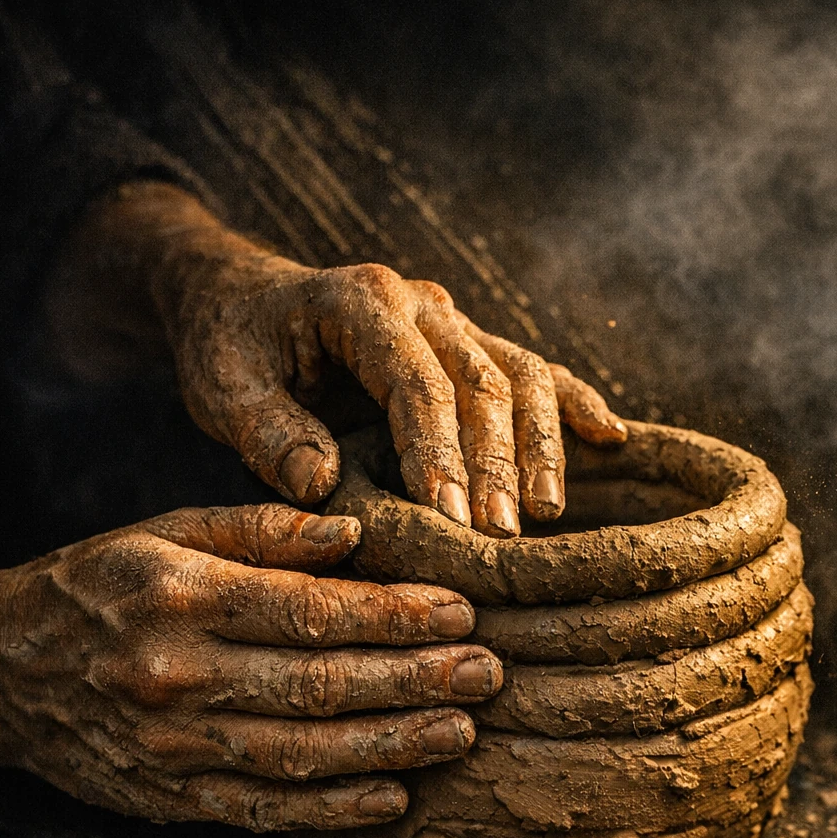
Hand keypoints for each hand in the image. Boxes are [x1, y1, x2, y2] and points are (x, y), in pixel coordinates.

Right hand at [0, 505, 501, 829]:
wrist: (0, 669)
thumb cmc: (99, 586)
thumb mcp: (165, 530)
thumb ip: (261, 530)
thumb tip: (356, 533)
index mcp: (183, 596)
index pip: (311, 612)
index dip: (395, 615)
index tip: (461, 612)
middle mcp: (178, 674)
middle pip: (320, 685)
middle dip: (415, 681)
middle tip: (488, 674)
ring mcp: (173, 747)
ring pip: (302, 754)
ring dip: (391, 747)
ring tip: (460, 732)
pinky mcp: (170, 797)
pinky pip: (263, 810)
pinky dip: (332, 810)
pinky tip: (392, 798)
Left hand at [45, 183, 626, 536]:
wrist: (239, 299)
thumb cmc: (229, 349)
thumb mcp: (223, 387)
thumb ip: (267, 433)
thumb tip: (322, 484)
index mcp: (360, 303)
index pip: (416, 380)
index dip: (438, 451)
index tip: (450, 519)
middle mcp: (419, 302)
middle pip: (482, 380)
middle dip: (497, 462)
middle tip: (504, 538)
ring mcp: (452, 320)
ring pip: (520, 374)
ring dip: (540, 446)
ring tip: (545, 516)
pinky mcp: (469, 344)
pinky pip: (533, 370)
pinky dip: (573, 403)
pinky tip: (613, 438)